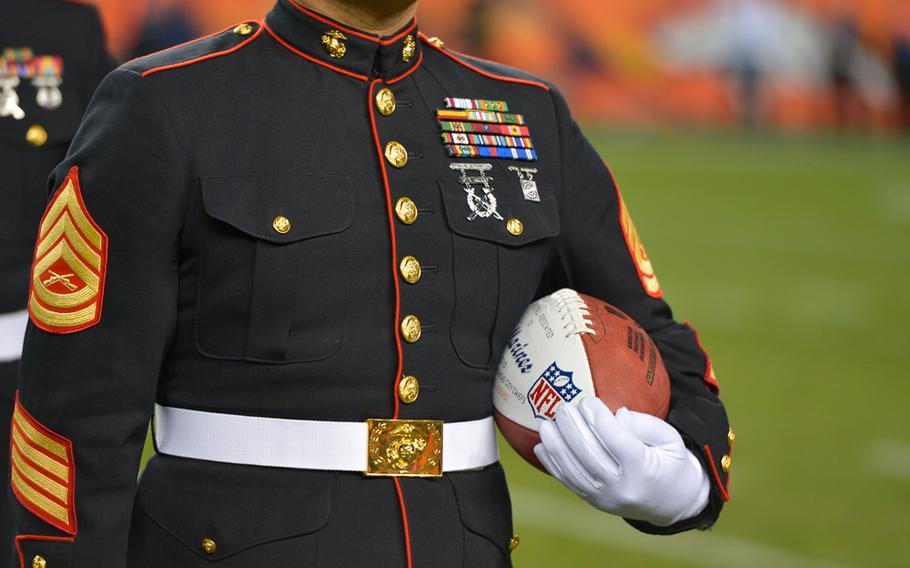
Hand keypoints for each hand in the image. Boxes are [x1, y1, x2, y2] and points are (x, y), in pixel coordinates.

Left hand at [534, 397, 709, 526]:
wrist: (673, 503)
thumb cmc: (671, 463)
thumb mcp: (671, 439)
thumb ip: (645, 425)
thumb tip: (616, 415)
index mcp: (643, 468)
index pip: (615, 439)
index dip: (597, 417)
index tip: (588, 401)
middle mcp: (621, 486)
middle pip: (588, 453)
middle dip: (571, 427)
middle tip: (563, 407)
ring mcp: (605, 497)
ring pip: (573, 470)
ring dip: (556, 445)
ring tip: (547, 424)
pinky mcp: (594, 501)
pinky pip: (568, 482)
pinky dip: (552, 464)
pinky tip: (542, 446)